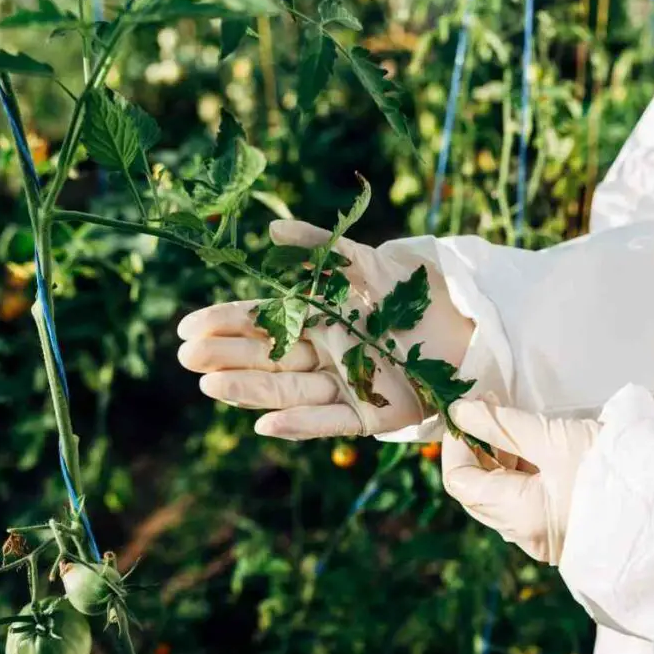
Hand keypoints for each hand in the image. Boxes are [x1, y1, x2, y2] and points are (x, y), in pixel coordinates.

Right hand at [176, 220, 474, 439]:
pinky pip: (328, 421)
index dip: (225, 324)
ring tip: (209, 386)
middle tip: (186, 357)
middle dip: (227, 357)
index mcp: (318, 321)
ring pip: (288, 390)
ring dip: (249, 389)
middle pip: (267, 359)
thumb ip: (321, 248)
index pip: (261, 323)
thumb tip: (272, 230)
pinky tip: (264, 423)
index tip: (187, 327)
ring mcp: (345, 387)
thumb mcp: (366, 264)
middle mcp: (324, 355)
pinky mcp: (371, 416)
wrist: (466, 323)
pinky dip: (298, 423)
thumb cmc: (412, 292)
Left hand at [441, 400, 599, 564]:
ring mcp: (544, 535)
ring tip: (510, 417)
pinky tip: (531, 442)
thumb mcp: (553, 438)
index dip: (456, 444)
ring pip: (501, 495)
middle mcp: (525, 534)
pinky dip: (520, 470)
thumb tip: (460, 411)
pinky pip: (525, 499)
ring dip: (499, 456)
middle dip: (476, 447)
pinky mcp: (564, 529)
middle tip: (489, 406)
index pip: (460, 482)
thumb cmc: (613, 469)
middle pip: (477, 491)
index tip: (467, 410)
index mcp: (518, 516)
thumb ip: (502, 426)